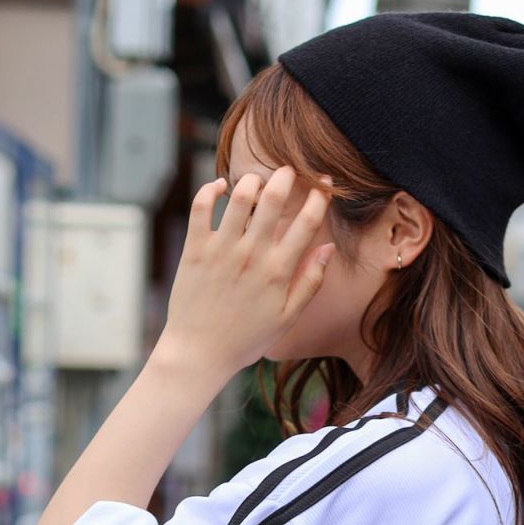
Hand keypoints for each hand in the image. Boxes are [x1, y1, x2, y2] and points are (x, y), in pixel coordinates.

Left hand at [159, 166, 334, 376]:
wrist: (200, 353)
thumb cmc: (246, 339)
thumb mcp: (287, 318)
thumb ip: (310, 282)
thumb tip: (328, 248)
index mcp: (279, 272)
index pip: (307, 222)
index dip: (319, 196)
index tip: (323, 184)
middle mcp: (252, 255)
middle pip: (274, 198)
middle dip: (286, 177)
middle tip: (288, 172)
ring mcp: (222, 250)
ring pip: (240, 195)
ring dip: (252, 180)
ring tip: (256, 182)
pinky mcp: (196, 249)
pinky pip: (202, 206)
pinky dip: (211, 189)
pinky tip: (220, 187)